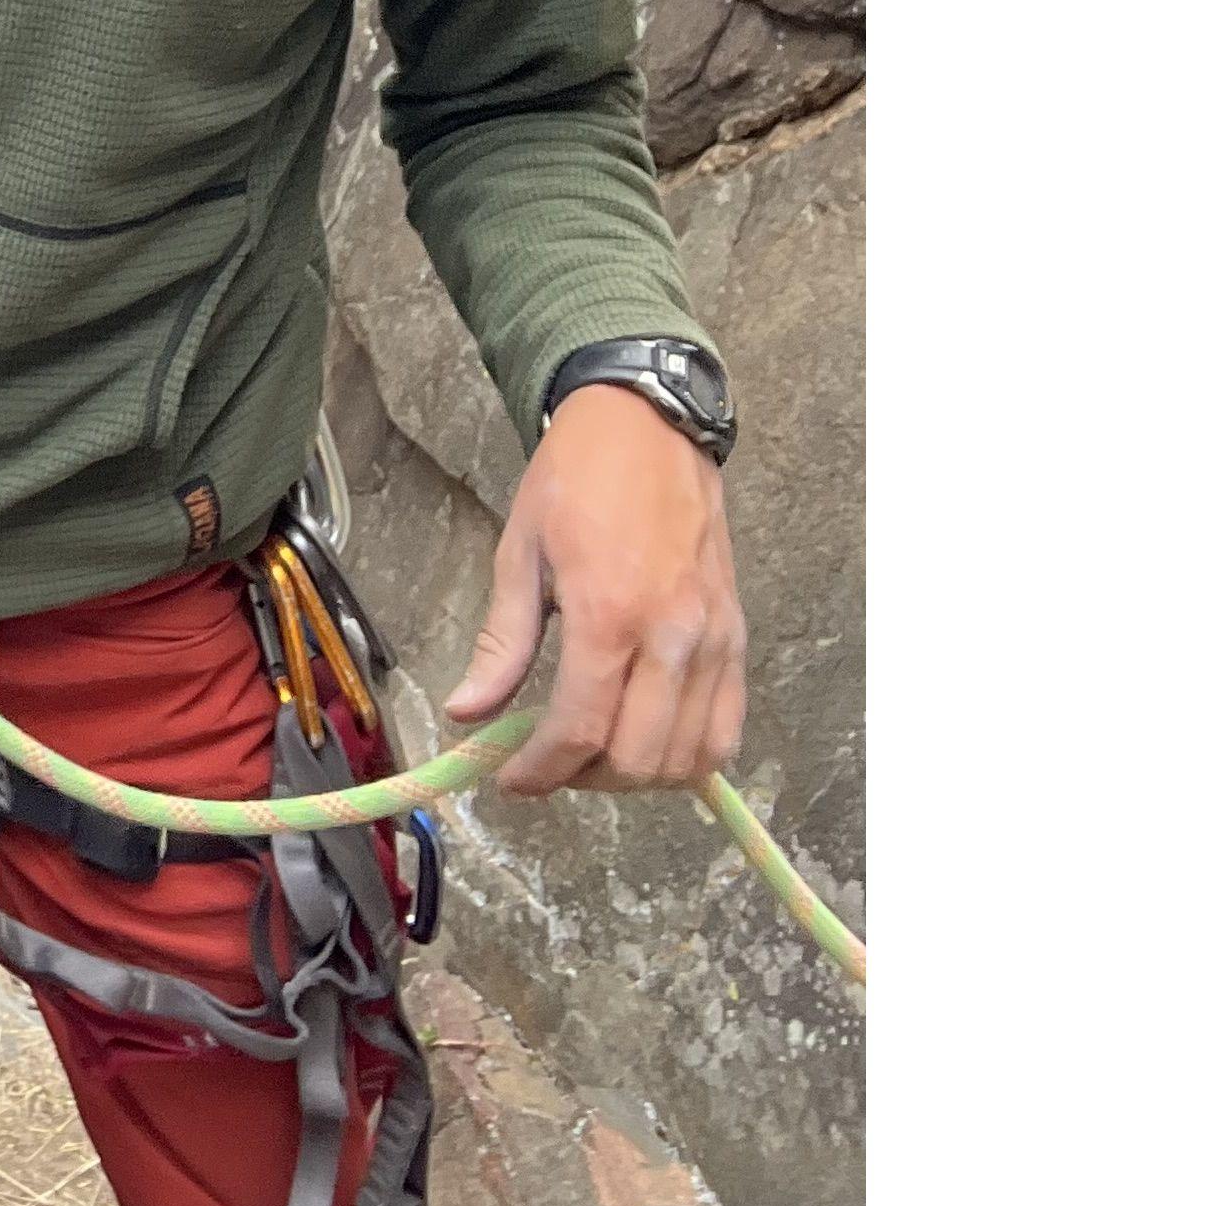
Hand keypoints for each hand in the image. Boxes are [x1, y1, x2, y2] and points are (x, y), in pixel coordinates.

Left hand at [448, 384, 748, 796]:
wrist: (647, 425)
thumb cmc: (574, 481)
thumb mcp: (519, 553)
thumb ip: (500, 644)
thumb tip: (467, 714)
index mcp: (608, 614)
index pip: (579, 730)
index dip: (540, 771)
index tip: (510, 780)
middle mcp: (672, 636)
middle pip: (638, 758)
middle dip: (584, 778)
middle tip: (548, 762)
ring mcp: (714, 641)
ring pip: (689, 758)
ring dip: (637, 775)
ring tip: (593, 752)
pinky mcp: (738, 637)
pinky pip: (726, 728)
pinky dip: (689, 756)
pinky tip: (647, 739)